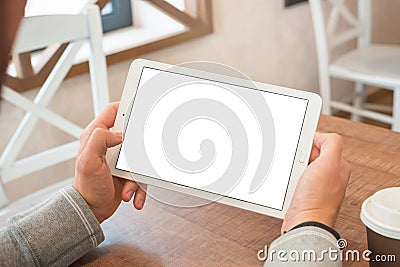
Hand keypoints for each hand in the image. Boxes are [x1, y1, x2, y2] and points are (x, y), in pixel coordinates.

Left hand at [73, 102, 146, 222]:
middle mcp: (108, 145)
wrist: (91, 210)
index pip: (112, 112)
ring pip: (140, 156)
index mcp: (96, 136)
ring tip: (128, 185)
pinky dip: (139, 188)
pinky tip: (133, 195)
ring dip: (137, 174)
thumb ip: (99, 139)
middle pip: (132, 133)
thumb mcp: (88, 161)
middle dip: (139, 147)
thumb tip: (119, 133)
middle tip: (140, 155)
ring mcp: (119, 159)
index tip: (141, 105)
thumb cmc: (86, 188)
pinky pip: (141, 175)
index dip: (126, 105)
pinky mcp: (127, 172)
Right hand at [281, 132, 350, 233]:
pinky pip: (294, 178)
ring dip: (293, 168)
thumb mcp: (329, 164)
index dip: (311, 142)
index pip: (324, 142)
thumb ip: (331, 143)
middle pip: (310, 154)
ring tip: (295, 178)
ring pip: (300, 166)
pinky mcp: (305, 193)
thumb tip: (322, 136)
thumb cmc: (317, 200)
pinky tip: (290, 185)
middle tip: (299, 165)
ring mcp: (316, 185)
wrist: (304, 224)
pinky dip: (289, 179)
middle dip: (300, 156)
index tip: (303, 148)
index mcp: (339, 166)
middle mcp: (329, 175)